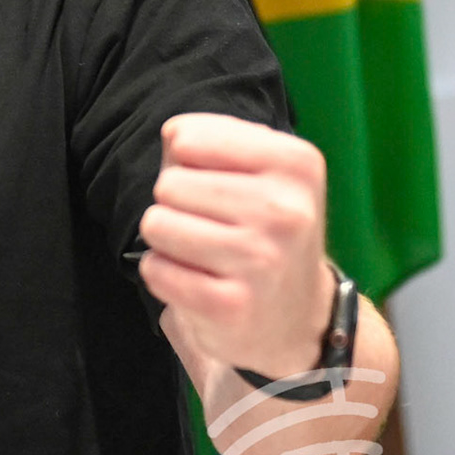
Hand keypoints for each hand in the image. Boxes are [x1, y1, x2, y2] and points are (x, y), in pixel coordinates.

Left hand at [137, 113, 332, 378]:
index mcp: (295, 163)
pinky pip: (155, 268)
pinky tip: (197, 282)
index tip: (216, 186)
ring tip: (204, 254)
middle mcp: (286, 210)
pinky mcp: (230, 305)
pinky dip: (163, 274)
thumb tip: (174, 134)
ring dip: (167, 241)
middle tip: (213, 228)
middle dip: (176, 205)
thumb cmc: (265, 232)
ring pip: (156, 224)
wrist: (299, 320)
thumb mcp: (257, 173)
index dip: (185, 162)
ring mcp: (261, 260)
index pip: (186, 137)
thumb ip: (208, 140)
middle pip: (167, 183)